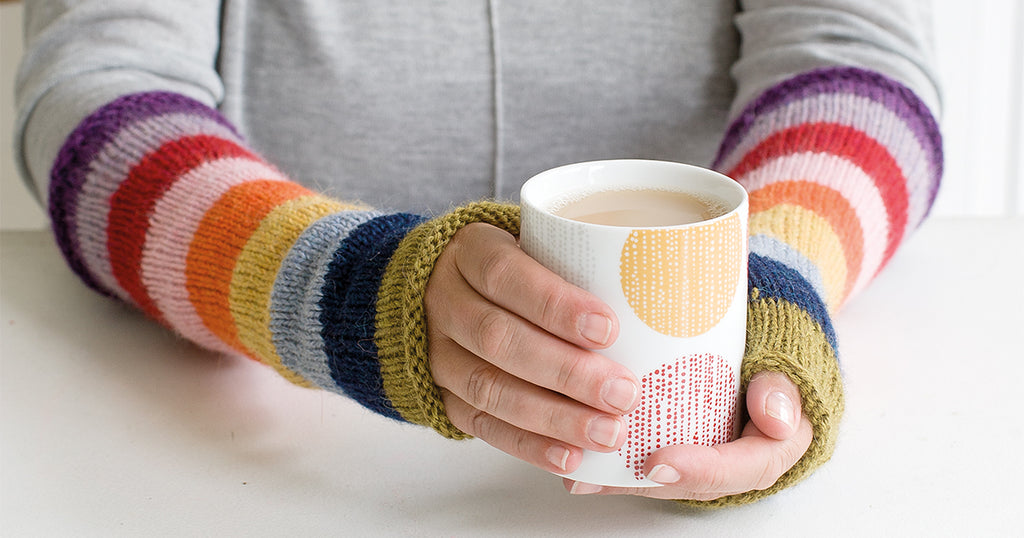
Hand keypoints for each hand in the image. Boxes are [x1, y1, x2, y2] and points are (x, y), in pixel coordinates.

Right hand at [425, 223, 640, 473]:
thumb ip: (579, 263)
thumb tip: (659, 293)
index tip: (608, 328)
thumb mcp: (536, 244)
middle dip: (566, 371)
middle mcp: (444, 302)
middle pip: (499, 338)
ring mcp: (438, 354)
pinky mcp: (445, 397)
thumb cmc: (517, 267)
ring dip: (553, 417)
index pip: (505, 275)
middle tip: (623, 392)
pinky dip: (529, 446)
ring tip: (607, 432)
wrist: (449, 291)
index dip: (555, 305)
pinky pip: (483, 426)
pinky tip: (570, 458)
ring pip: (490, 388)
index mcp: (469, 251)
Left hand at [563, 371, 812, 500]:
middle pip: (690, 483)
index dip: (700, 471)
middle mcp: (734, 462)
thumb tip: (775, 418)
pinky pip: (644, 459)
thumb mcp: (787, 359)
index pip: (742, 469)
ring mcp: (702, 455)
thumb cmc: (771, 348)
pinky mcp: (676, 444)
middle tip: (603, 473)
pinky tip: (576, 461)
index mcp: (771, 447)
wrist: (762, 338)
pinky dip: (612, 463)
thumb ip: (782, 384)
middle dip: (643, 482)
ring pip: (661, 478)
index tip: (658, 463)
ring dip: (618, 478)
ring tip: (579, 473)